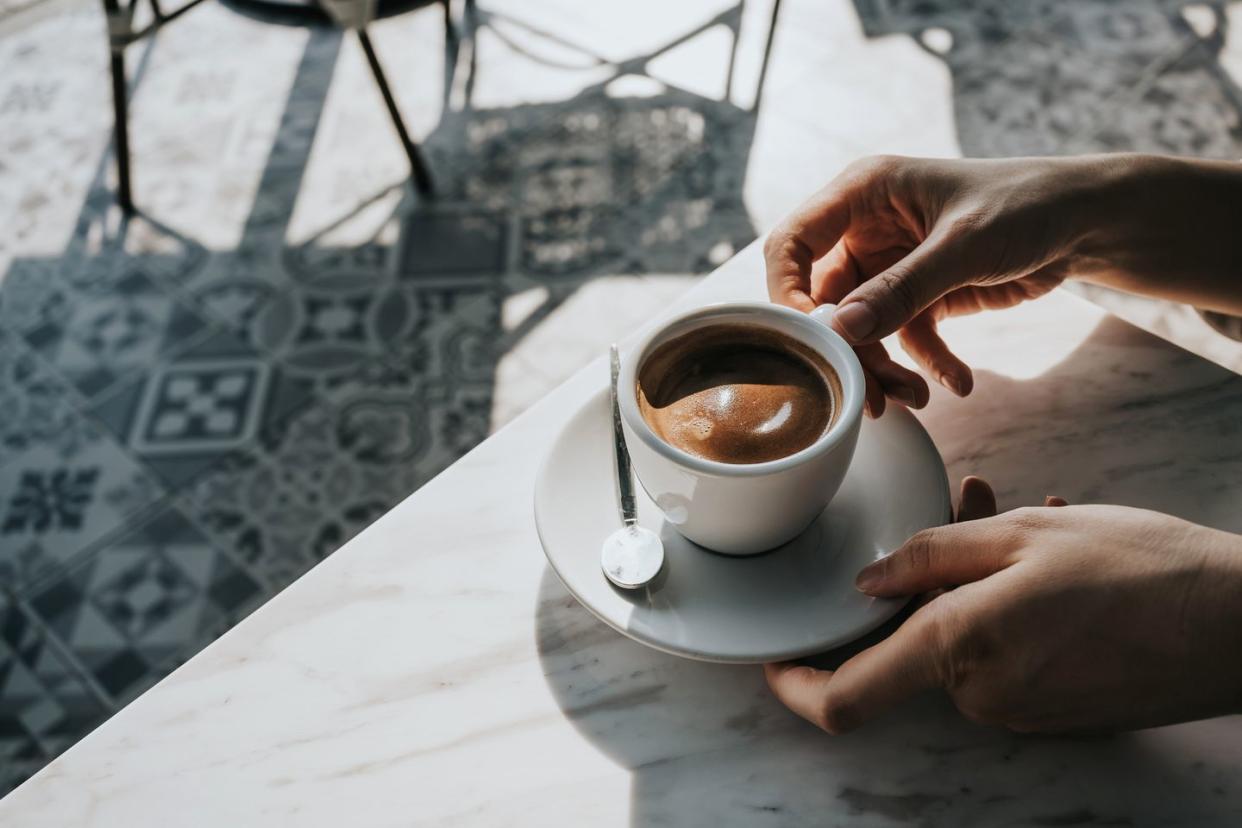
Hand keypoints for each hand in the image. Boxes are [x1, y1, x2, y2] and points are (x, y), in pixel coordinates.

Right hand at [764, 154, 1241, 415]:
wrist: (1086, 222)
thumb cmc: (1027, 206)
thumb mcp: (965, 245)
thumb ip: (902, 288)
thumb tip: (842, 331)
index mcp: (862, 194)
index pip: (792, 245)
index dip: (788, 294)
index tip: (812, 340)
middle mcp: (865, 229)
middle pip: (825, 299)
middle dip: (847, 349)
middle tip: (869, 393)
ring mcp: (889, 265)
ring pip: (861, 328)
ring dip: (884, 366)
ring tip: (916, 397)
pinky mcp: (919, 295)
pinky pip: (903, 339)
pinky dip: (925, 364)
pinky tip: (958, 384)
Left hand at [765, 479, 1241, 732]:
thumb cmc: (1139, 569)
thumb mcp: (1022, 535)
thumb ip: (930, 556)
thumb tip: (868, 581)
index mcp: (959, 650)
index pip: (846, 698)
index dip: (796, 685)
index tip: (775, 661)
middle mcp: (982, 694)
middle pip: (915, 640)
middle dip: (927, 577)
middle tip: (971, 507)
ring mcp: (1021, 709)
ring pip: (963, 636)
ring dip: (976, 578)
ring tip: (1028, 515)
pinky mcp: (1054, 709)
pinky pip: (1003, 652)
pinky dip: (1008, 604)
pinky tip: (1054, 552)